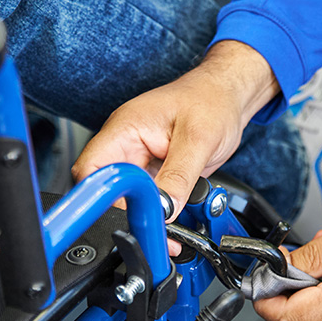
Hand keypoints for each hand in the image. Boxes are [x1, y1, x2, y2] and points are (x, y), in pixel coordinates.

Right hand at [71, 41, 279, 217]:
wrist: (229, 98)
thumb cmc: (211, 100)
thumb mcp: (198, 139)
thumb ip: (179, 176)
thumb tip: (165, 209)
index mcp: (125, 128)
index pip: (93, 169)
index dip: (105, 196)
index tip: (132, 212)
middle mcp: (126, 145)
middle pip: (109, 188)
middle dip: (130, 210)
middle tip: (155, 222)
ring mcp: (140, 160)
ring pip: (129, 198)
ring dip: (148, 212)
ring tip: (171, 216)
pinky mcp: (156, 172)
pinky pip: (149, 198)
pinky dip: (161, 209)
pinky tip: (177, 209)